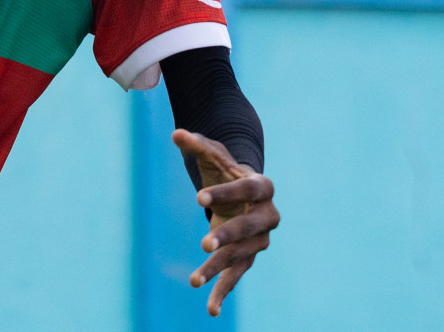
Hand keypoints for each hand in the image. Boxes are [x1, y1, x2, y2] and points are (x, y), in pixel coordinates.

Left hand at [172, 129, 278, 316]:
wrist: (242, 190)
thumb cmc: (225, 170)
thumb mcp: (212, 155)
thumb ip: (196, 144)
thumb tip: (175, 134)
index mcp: (263, 186)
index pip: (246, 189)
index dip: (225, 194)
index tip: (198, 198)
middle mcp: (268, 216)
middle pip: (247, 229)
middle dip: (227, 237)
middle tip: (204, 244)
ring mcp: (260, 239)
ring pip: (240, 257)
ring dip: (218, 269)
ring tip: (194, 280)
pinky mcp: (248, 256)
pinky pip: (237, 276)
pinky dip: (224, 292)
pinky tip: (211, 310)